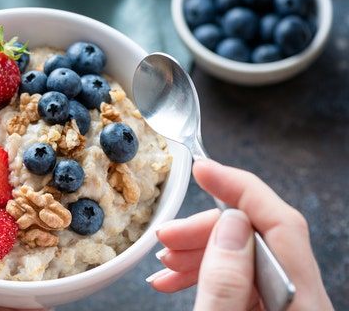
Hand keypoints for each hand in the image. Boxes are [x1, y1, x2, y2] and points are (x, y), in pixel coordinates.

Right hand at [146, 159, 332, 309]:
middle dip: (206, 229)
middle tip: (168, 235)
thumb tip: (230, 226)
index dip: (238, 187)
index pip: (280, 223)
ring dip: (200, 250)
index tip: (204, 169)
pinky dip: (206, 272)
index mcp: (299, 302)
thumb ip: (224, 280)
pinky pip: (239, 278)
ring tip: (166, 260)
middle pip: (258, 237)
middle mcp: (300, 299)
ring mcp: (284, 305)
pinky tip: (177, 276)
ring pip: (244, 255)